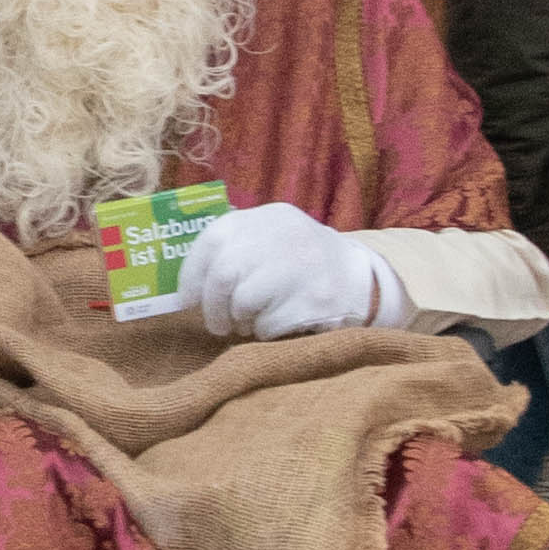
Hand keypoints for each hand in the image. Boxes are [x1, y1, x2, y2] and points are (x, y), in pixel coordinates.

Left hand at [180, 203, 401, 340]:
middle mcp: (284, 236)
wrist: (362, 281)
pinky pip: (269, 324)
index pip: (214, 238)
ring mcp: (301, 267)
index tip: (187, 300)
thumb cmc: (302, 263)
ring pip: (244, 301)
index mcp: (268, 218)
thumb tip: (186, 285)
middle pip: (224, 273)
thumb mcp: (272, 238)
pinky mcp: (315, 299)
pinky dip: (265, 332)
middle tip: (217, 324)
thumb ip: (235, 248)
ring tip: (251, 321)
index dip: (192, 274)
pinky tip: (277, 325)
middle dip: (213, 306)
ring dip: (241, 320)